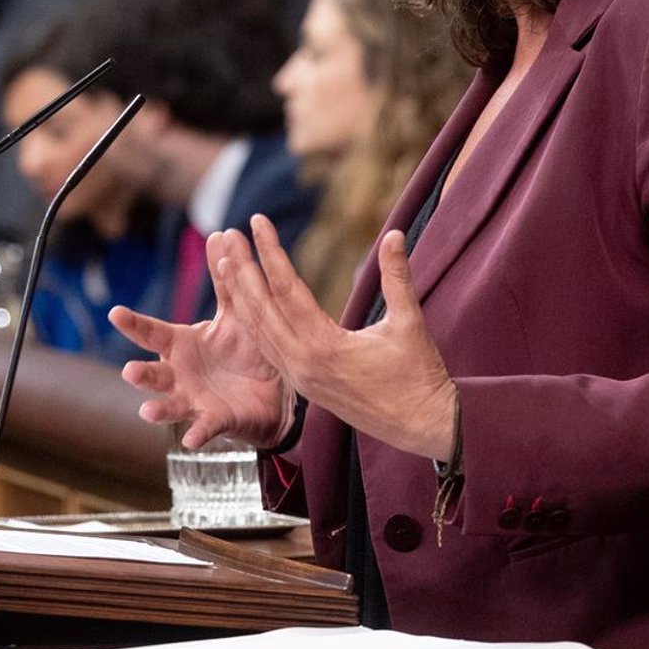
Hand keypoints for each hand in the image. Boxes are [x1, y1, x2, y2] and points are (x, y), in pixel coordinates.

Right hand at [108, 233, 293, 449]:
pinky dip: (196, 434)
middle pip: (153, 372)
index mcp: (182, 345)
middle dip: (140, 373)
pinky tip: (190, 440)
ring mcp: (193, 400)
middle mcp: (180, 374)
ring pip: (169, 404)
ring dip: (157, 408)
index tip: (115, 313)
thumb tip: (218, 233)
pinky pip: (203, 429)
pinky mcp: (214, 420)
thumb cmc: (246, 349)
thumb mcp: (238, 312)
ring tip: (147, 411)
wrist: (275, 390)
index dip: (133, 324)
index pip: (153, 333)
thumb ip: (226, 278)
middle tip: (129, 372)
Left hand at [220, 217, 457, 460]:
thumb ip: (397, 277)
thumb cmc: (419, 375)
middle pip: (261, 310)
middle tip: (226, 238)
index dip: (270, 252)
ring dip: (241, 296)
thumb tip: (393, 234)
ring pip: (259, 332)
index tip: (256, 222)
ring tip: (225, 264)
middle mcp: (303, 363)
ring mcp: (300, 378)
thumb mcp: (409, 323)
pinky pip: (269, 349)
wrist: (423, 426)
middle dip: (241, 271)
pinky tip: (245, 305)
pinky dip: (254, 323)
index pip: (287, 290)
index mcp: (325, 347)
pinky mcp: (304, 386)